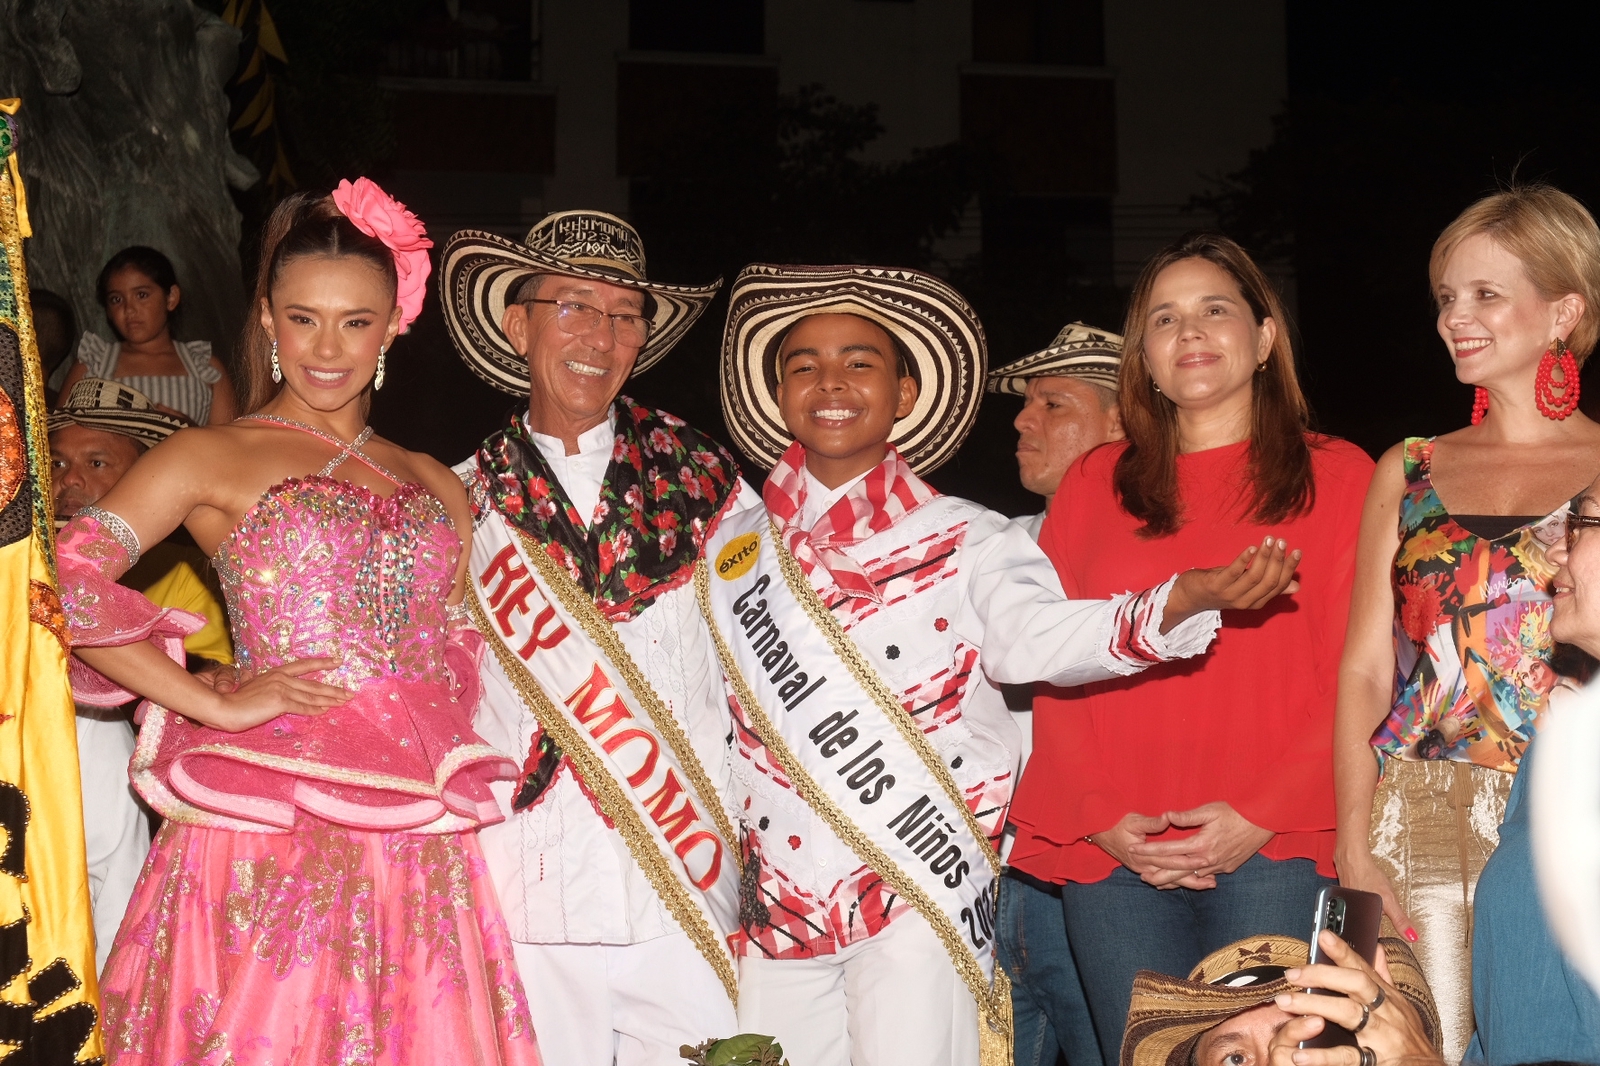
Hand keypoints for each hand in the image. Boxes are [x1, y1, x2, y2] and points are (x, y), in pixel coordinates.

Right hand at [187, 657, 348, 732]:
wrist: (222, 707)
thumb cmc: (234, 701)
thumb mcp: (253, 688)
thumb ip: (268, 688)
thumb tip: (278, 693)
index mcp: (275, 673)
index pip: (303, 665)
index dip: (322, 663)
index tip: (338, 661)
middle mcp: (281, 677)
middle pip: (313, 684)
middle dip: (333, 689)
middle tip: (350, 692)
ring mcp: (281, 688)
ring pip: (311, 695)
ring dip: (330, 700)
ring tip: (344, 701)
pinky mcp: (279, 701)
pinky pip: (302, 707)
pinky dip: (315, 709)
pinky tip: (326, 711)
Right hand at [1087, 811, 1214, 889]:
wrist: (1099, 833)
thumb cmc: (1115, 823)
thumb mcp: (1133, 819)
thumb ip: (1151, 822)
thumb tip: (1168, 818)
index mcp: (1143, 854)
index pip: (1170, 860)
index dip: (1189, 861)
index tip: (1205, 860)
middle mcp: (1144, 866)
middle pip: (1173, 876)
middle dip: (1194, 879)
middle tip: (1213, 881)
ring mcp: (1143, 870)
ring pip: (1170, 881)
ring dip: (1189, 883)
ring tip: (1208, 884)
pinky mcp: (1143, 870)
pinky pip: (1163, 880)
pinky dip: (1177, 883)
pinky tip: (1190, 883)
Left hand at [1128, 801, 1272, 887]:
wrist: (1264, 822)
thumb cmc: (1235, 812)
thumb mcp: (1210, 810)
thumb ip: (1187, 817)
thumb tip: (1166, 816)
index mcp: (1201, 844)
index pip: (1168, 850)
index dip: (1149, 850)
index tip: (1134, 849)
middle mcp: (1208, 859)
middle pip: (1176, 871)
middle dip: (1157, 874)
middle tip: (1140, 875)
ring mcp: (1218, 866)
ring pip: (1190, 877)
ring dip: (1172, 881)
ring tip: (1156, 883)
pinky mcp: (1226, 868)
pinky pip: (1204, 877)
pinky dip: (1191, 880)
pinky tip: (1183, 881)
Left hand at [1163, 536, 1301, 631]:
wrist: (1190, 595)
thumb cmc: (1221, 586)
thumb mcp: (1247, 585)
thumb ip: (1269, 585)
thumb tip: (1296, 585)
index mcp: (1256, 602)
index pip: (1279, 586)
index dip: (1289, 569)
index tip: (1296, 551)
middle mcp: (1246, 601)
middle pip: (1269, 581)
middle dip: (1279, 561)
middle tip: (1282, 542)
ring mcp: (1230, 595)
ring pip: (1254, 576)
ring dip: (1264, 556)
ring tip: (1270, 540)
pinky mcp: (1216, 586)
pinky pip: (1233, 572)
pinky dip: (1244, 560)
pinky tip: (1250, 548)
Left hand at [1268, 930, 1441, 1065]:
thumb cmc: (1411, 1041)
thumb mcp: (1401, 1006)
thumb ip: (1384, 976)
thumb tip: (1377, 946)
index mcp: (1389, 998)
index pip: (1364, 968)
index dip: (1344, 950)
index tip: (1322, 934)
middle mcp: (1388, 1013)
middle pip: (1357, 984)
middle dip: (1323, 974)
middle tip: (1292, 974)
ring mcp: (1383, 1036)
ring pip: (1349, 1014)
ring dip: (1315, 1005)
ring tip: (1285, 1002)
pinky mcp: (1379, 1060)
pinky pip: (1348, 1057)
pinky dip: (1322, 1056)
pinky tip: (1299, 1053)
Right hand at [1336, 848, 1415, 942]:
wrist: (1352, 859)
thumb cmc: (1368, 876)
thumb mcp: (1389, 900)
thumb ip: (1400, 920)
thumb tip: (1412, 936)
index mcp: (1366, 920)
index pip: (1373, 938)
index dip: (1380, 945)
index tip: (1385, 951)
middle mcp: (1354, 916)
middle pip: (1364, 930)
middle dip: (1371, 933)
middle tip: (1378, 937)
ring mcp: (1349, 907)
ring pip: (1358, 921)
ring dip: (1365, 922)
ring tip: (1373, 922)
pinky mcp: (1347, 899)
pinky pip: (1353, 910)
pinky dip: (1359, 910)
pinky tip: (1364, 905)